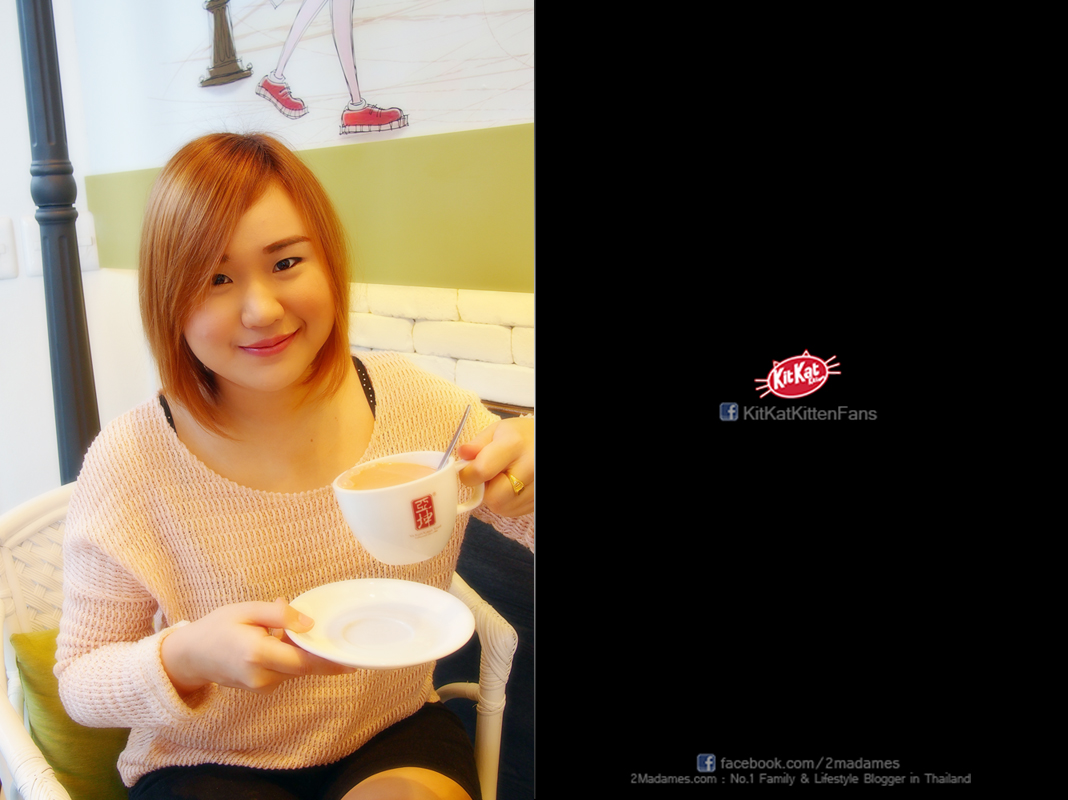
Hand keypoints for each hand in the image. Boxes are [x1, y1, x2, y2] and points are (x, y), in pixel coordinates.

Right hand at [161, 598, 354, 694]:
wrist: (190, 656)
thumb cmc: (217, 627)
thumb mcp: (246, 610)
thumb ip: (279, 615)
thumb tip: (309, 623)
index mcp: (257, 654)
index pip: (303, 660)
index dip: (329, 660)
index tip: (351, 658)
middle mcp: (261, 676)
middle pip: (304, 668)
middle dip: (325, 657)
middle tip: (346, 645)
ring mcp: (261, 686)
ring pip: (296, 670)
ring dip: (305, 653)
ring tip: (296, 629)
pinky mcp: (261, 688)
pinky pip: (286, 672)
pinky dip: (293, 657)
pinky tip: (284, 639)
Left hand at [457, 417, 533, 516]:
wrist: (543, 442)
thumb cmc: (520, 435)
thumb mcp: (497, 431)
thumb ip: (477, 444)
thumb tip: (462, 453)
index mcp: (514, 445)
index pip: (482, 470)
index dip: (468, 474)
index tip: (468, 470)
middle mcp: (529, 467)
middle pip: (494, 497)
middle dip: (484, 490)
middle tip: (488, 478)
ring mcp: (536, 487)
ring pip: (503, 508)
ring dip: (495, 497)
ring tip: (503, 479)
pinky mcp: (537, 500)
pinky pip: (513, 511)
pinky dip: (507, 503)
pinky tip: (512, 487)